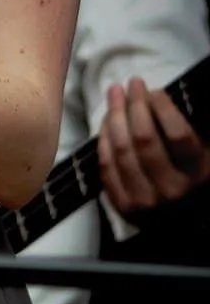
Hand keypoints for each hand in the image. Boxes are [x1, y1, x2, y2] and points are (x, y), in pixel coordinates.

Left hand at [98, 77, 209, 220]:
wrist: (179, 220)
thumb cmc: (192, 178)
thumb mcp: (202, 155)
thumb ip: (187, 131)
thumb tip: (161, 97)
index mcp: (197, 172)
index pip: (179, 135)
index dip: (164, 109)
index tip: (154, 90)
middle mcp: (172, 188)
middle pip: (144, 139)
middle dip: (135, 105)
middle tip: (131, 83)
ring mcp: (145, 199)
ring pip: (121, 150)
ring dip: (115, 116)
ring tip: (114, 94)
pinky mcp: (123, 206)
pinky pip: (106, 166)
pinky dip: (103, 140)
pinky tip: (106, 121)